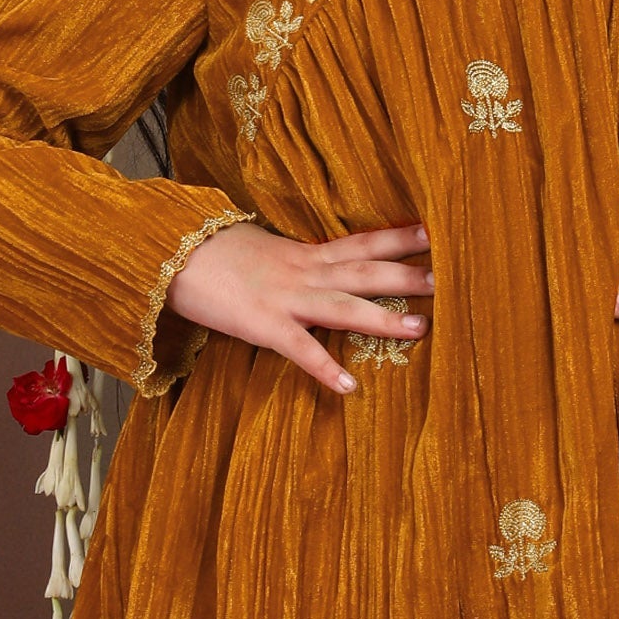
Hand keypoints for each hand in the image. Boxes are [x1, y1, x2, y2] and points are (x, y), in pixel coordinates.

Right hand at [166, 219, 433, 395]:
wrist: (169, 255)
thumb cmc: (213, 254)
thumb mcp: (263, 249)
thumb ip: (296, 259)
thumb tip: (321, 264)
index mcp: (305, 254)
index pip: (361, 242)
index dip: (399, 237)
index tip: (436, 232)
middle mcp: (303, 272)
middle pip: (365, 270)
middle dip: (407, 274)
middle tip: (450, 278)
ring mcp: (285, 298)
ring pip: (343, 306)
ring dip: (382, 317)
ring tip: (420, 327)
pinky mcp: (263, 325)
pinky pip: (299, 350)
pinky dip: (324, 368)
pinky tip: (349, 386)